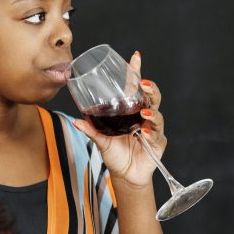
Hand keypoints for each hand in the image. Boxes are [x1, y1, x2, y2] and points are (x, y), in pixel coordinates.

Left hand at [73, 51, 166, 187]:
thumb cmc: (115, 154)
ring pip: (156, 113)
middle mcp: (143, 116)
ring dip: (151, 111)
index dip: (136, 72)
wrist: (125, 175)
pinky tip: (145, 131)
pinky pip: (156, 134)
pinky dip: (151, 132)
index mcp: (130, 111)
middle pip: (151, 96)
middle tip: (143, 84)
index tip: (135, 57)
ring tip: (143, 112)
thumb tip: (76, 121)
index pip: (135, 88)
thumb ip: (91, 130)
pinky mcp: (157, 142)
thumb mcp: (101, 140)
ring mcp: (152, 128)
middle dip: (150, 88)